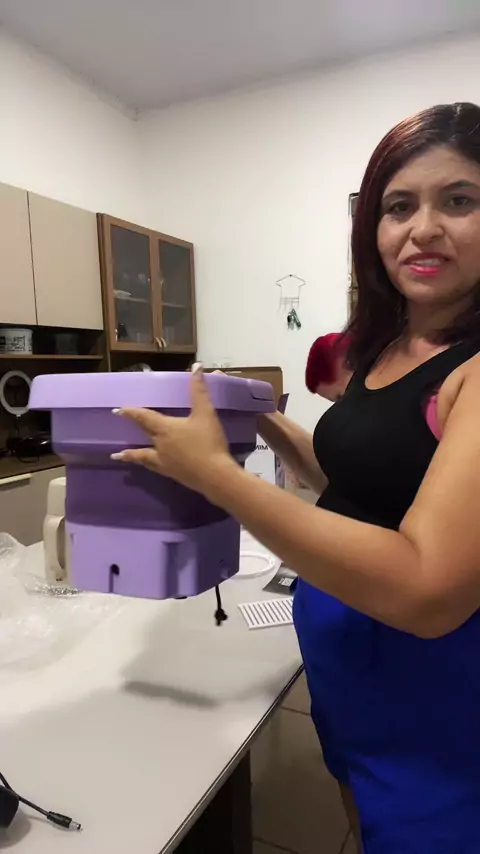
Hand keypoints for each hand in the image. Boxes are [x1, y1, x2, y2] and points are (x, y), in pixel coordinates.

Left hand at [111, 367, 233, 494]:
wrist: (215, 476)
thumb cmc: (208, 442)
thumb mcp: (205, 413)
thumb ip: (199, 390)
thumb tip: (196, 366)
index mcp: (165, 429)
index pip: (143, 418)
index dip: (130, 413)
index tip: (116, 411)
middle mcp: (160, 446)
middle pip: (143, 437)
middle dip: (130, 433)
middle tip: (113, 435)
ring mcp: (165, 463)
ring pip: (143, 457)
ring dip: (131, 456)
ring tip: (119, 456)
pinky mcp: (173, 475)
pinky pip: (155, 468)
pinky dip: (149, 466)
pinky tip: (151, 467)